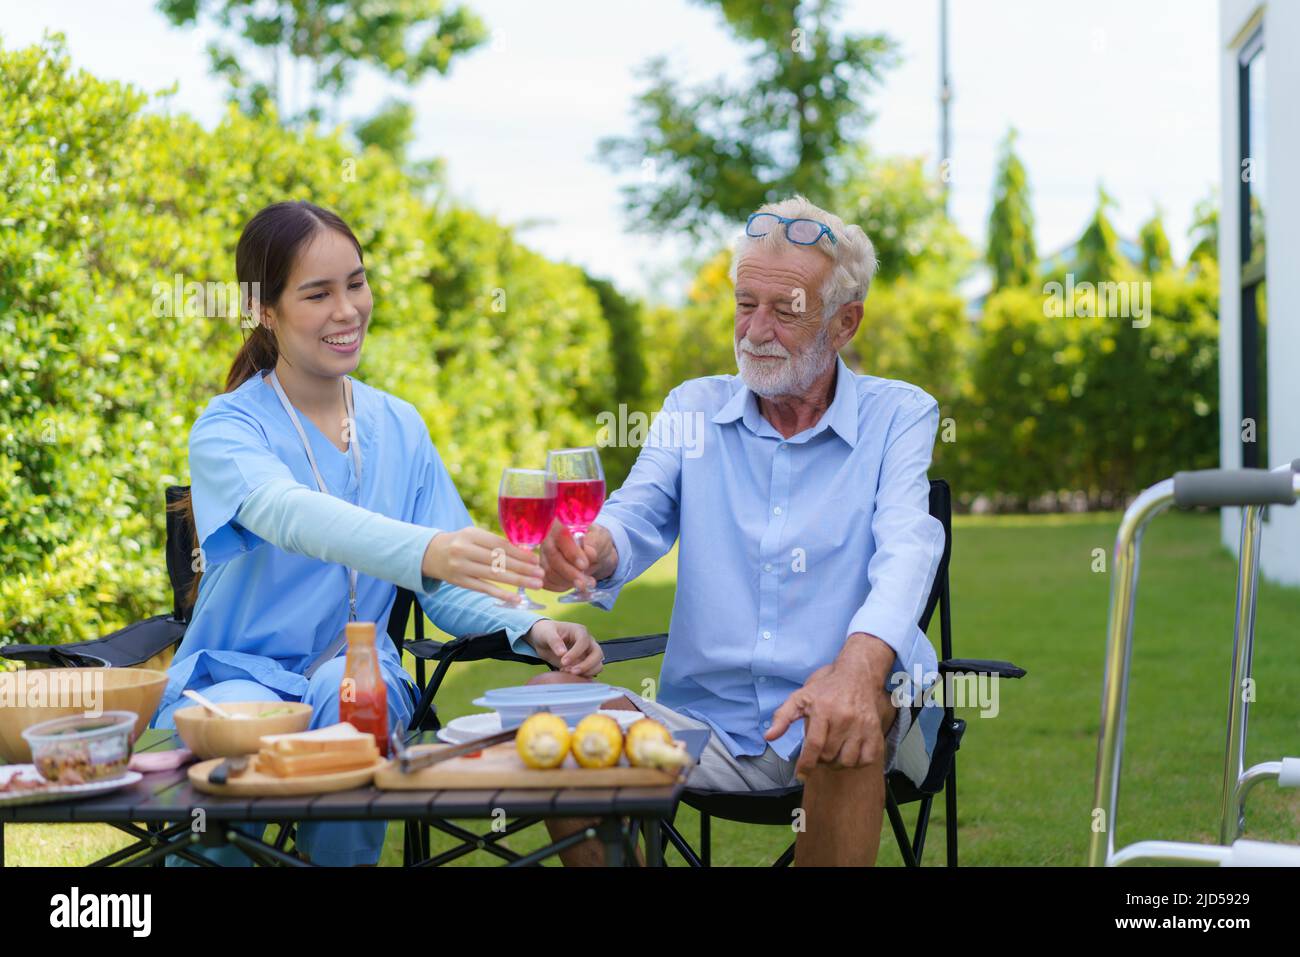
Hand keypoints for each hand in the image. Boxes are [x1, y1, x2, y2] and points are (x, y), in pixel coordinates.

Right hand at [421, 527, 542, 603]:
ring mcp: (462, 567)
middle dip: (523, 568)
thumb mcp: (474, 535)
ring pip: (494, 575)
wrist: (430, 553)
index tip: (536, 559)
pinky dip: (502, 594)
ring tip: (536, 584)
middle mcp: (465, 550)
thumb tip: (525, 553)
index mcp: (471, 534)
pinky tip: (516, 598)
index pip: (500, 545)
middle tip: (541, 574)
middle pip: (499, 560)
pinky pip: (484, 589)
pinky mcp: (460, 581)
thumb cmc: (460, 542)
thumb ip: (495, 542)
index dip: (519, 553)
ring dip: (518, 581)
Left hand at [524, 620, 604, 676]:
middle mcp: (588, 642)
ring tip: (568, 673)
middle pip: (597, 653)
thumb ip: (554, 641)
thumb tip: (562, 653)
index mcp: (579, 631)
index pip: (584, 641)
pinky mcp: (585, 663)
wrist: (544, 640)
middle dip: (586, 665)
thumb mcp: (546, 633)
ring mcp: (588, 653)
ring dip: (586, 672)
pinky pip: (591, 672)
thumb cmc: (546, 632)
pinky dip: (583, 676)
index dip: (576, 653)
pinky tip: (569, 675)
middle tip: (571, 671)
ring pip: (598, 664)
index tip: (563, 661)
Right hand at [538, 521, 616, 592]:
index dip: (571, 552)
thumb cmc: (596, 541)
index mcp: (562, 523)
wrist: (594, 553)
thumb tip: (588, 553)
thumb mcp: (601, 539)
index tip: (584, 565)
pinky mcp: (543, 569)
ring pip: (549, 571)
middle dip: (570, 572)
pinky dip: (561, 586)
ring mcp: (543, 554)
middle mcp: (548, 538)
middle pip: (553, 556)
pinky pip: (547, 582)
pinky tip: (575, 585)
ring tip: (586, 584)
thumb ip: (595, 544)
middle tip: (586, 582)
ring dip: (568, 582)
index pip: (561, 536)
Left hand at [764, 634, 895, 780]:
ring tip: (832, 755)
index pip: (815, 745)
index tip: (800, 774)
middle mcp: (844, 718)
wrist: (857, 677)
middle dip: (820, 760)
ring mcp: (862, 725)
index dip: (806, 764)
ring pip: (847, 761)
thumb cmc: (825, 690)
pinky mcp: (875, 731)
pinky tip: (848, 754)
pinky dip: (856, 763)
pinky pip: (866, 759)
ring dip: (837, 764)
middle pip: (829, 755)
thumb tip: (768, 737)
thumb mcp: (800, 698)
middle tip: (818, 754)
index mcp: (823, 709)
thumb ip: (783, 717)